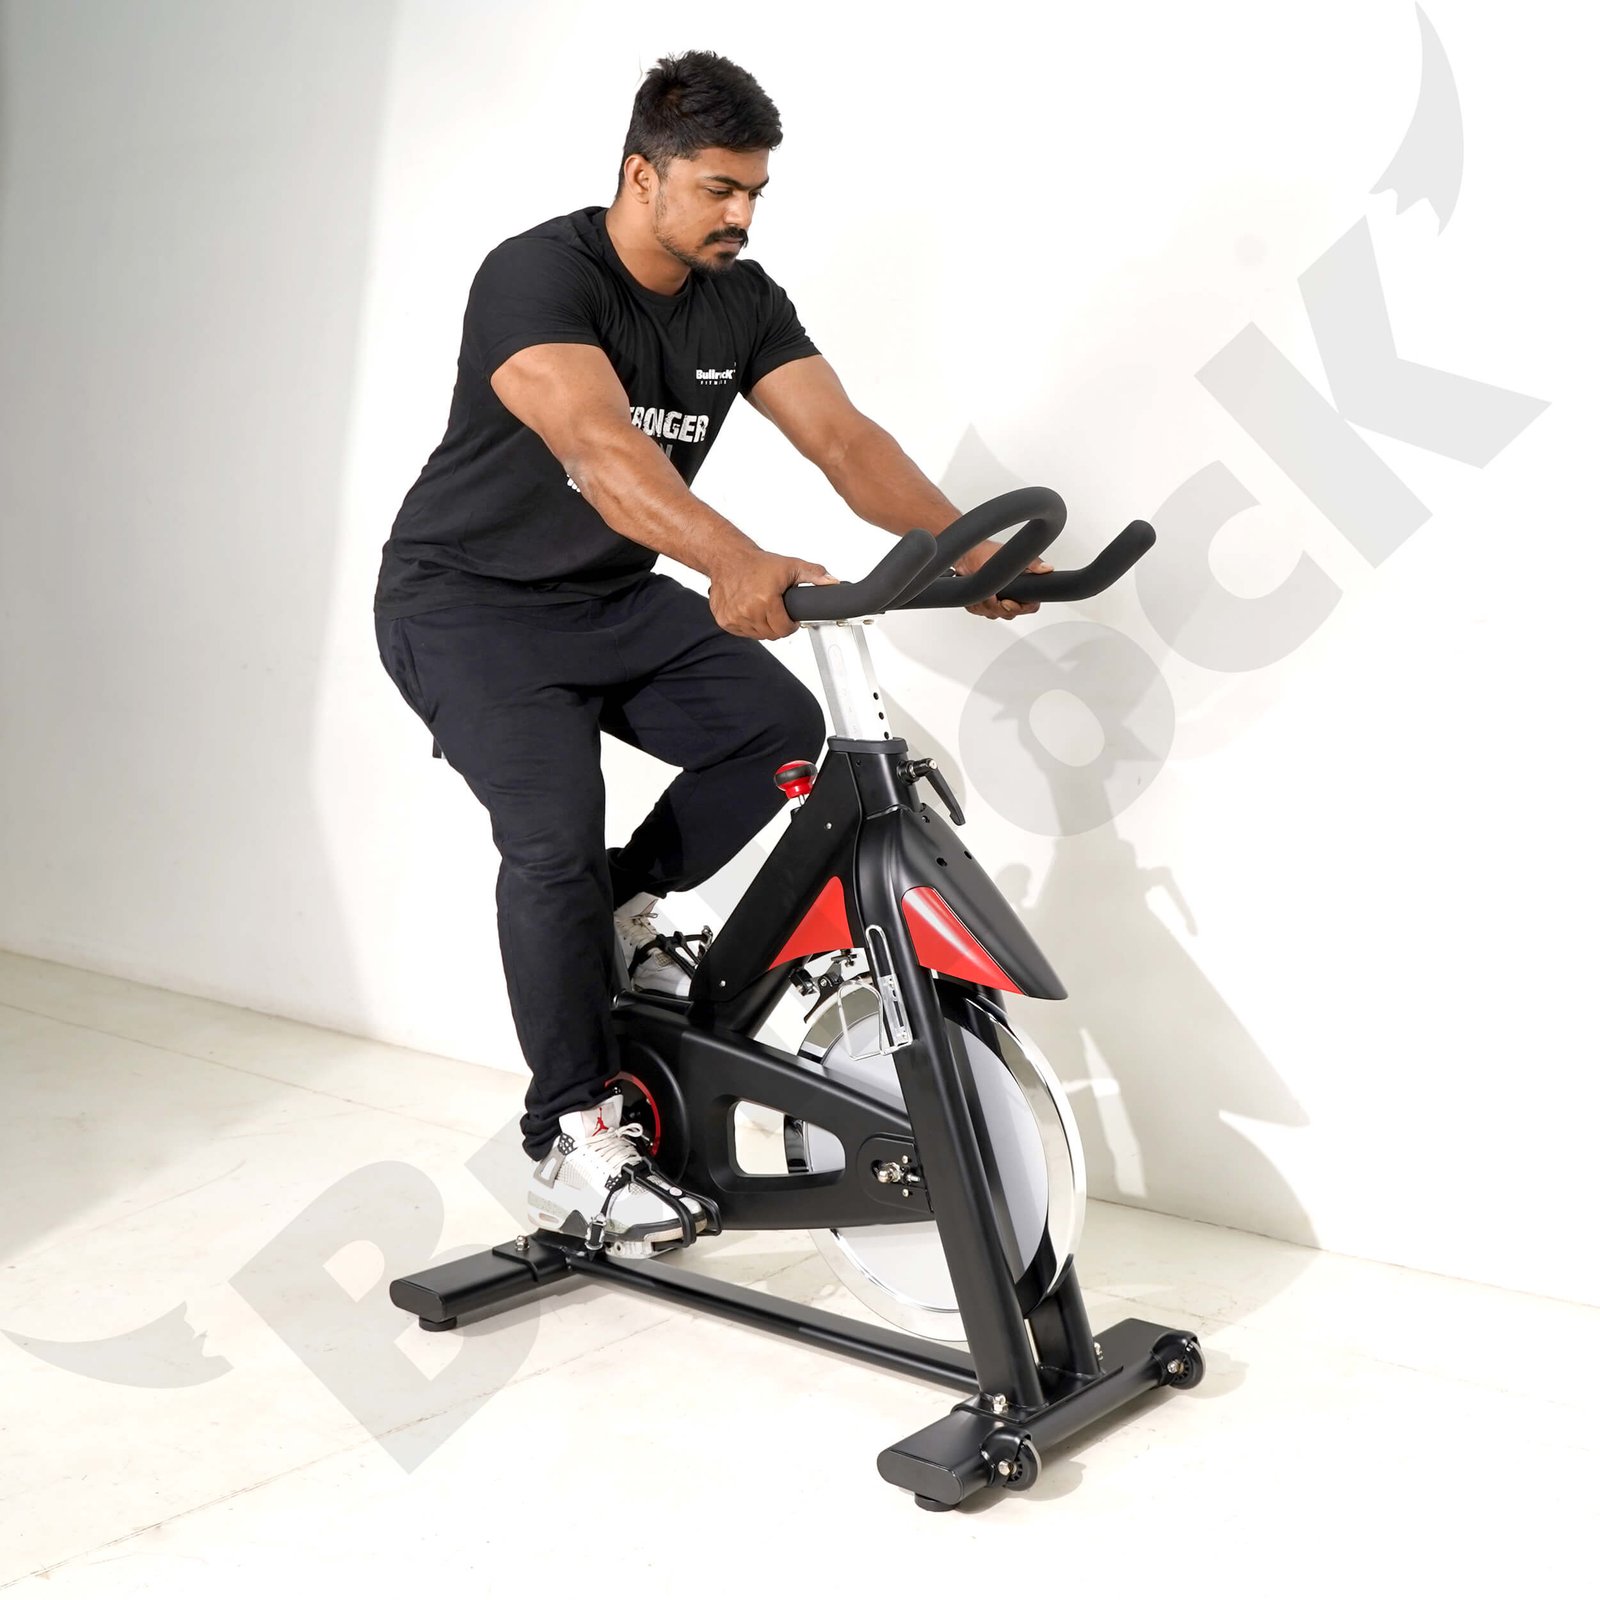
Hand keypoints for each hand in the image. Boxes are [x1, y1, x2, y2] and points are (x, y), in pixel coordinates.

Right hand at [707, 549, 839, 639]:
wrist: (728, 558)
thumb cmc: (757, 563)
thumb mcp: (791, 566)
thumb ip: (814, 575)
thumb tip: (832, 582)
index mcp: (766, 600)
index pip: (784, 629)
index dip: (790, 625)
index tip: (789, 617)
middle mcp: (748, 611)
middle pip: (771, 635)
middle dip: (778, 625)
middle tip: (777, 610)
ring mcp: (734, 617)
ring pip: (757, 635)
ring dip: (763, 626)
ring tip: (762, 607)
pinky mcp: (724, 620)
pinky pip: (742, 632)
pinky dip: (748, 625)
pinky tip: (749, 609)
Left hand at [950, 539, 1052, 619]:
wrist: (968, 555)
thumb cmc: (989, 553)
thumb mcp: (1012, 557)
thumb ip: (1032, 564)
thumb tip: (1047, 568)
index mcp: (1022, 588)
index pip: (1030, 607)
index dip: (1020, 608)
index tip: (1007, 602)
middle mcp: (1010, 597)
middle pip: (1009, 614)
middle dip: (998, 606)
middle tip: (991, 596)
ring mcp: (995, 603)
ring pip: (993, 615)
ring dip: (985, 604)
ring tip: (981, 590)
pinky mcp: (981, 605)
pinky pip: (979, 612)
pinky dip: (975, 604)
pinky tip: (974, 594)